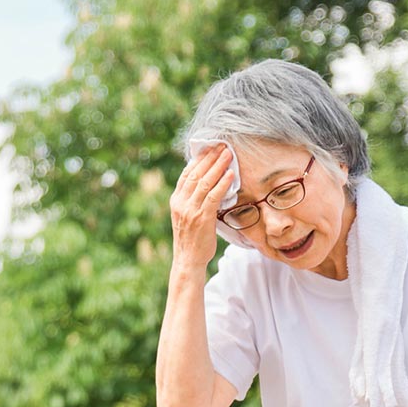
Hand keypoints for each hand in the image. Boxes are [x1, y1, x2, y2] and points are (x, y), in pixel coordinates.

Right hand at [169, 144, 235, 270]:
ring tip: (229, 155)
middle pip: (196, 174)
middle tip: (222, 145)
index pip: (187, 174)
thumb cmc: (192, 240)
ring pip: (205, 182)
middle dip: (210, 158)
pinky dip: (222, 184)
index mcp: (176, 200)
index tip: (209, 148)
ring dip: (218, 166)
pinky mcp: (202, 218)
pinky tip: (230, 175)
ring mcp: (190, 210)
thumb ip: (194, 201)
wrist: (188, 260)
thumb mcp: (188, 216)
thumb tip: (209, 186)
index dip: (198, 159)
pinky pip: (213, 197)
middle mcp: (181, 202)